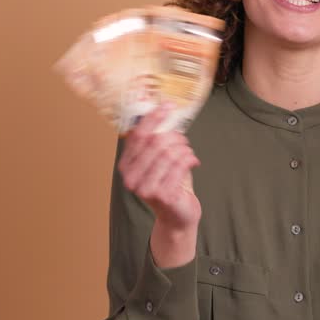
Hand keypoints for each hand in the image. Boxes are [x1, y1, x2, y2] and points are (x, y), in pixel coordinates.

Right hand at [117, 102, 201, 232]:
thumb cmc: (168, 182)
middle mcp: (130, 178)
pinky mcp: (162, 195)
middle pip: (154, 143)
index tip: (168, 106)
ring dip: (183, 148)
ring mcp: (144, 188)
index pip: (138, 135)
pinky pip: (179, 166)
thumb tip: (164, 110)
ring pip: (168, 153)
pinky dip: (189, 159)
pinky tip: (193, 162)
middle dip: (174, 137)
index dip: (154, 118)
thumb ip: (155, 140)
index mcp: (126, 165)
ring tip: (188, 152)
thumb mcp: (157, 160)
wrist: (177, 214)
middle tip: (183, 140)